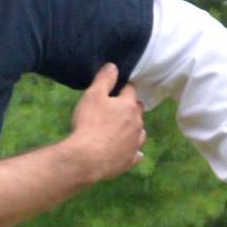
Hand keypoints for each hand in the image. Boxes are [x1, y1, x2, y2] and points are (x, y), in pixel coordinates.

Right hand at [62, 64, 145, 181]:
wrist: (87, 158)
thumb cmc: (89, 124)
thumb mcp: (92, 96)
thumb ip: (104, 79)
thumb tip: (114, 66)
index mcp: (129, 106)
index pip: (130, 90)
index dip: (120, 90)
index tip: (111, 93)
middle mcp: (137, 123)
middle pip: (137, 111)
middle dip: (129, 109)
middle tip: (112, 111)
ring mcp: (135, 143)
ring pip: (139, 132)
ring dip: (132, 129)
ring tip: (117, 132)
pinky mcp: (130, 160)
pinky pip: (136, 153)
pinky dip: (131, 150)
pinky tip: (124, 151)